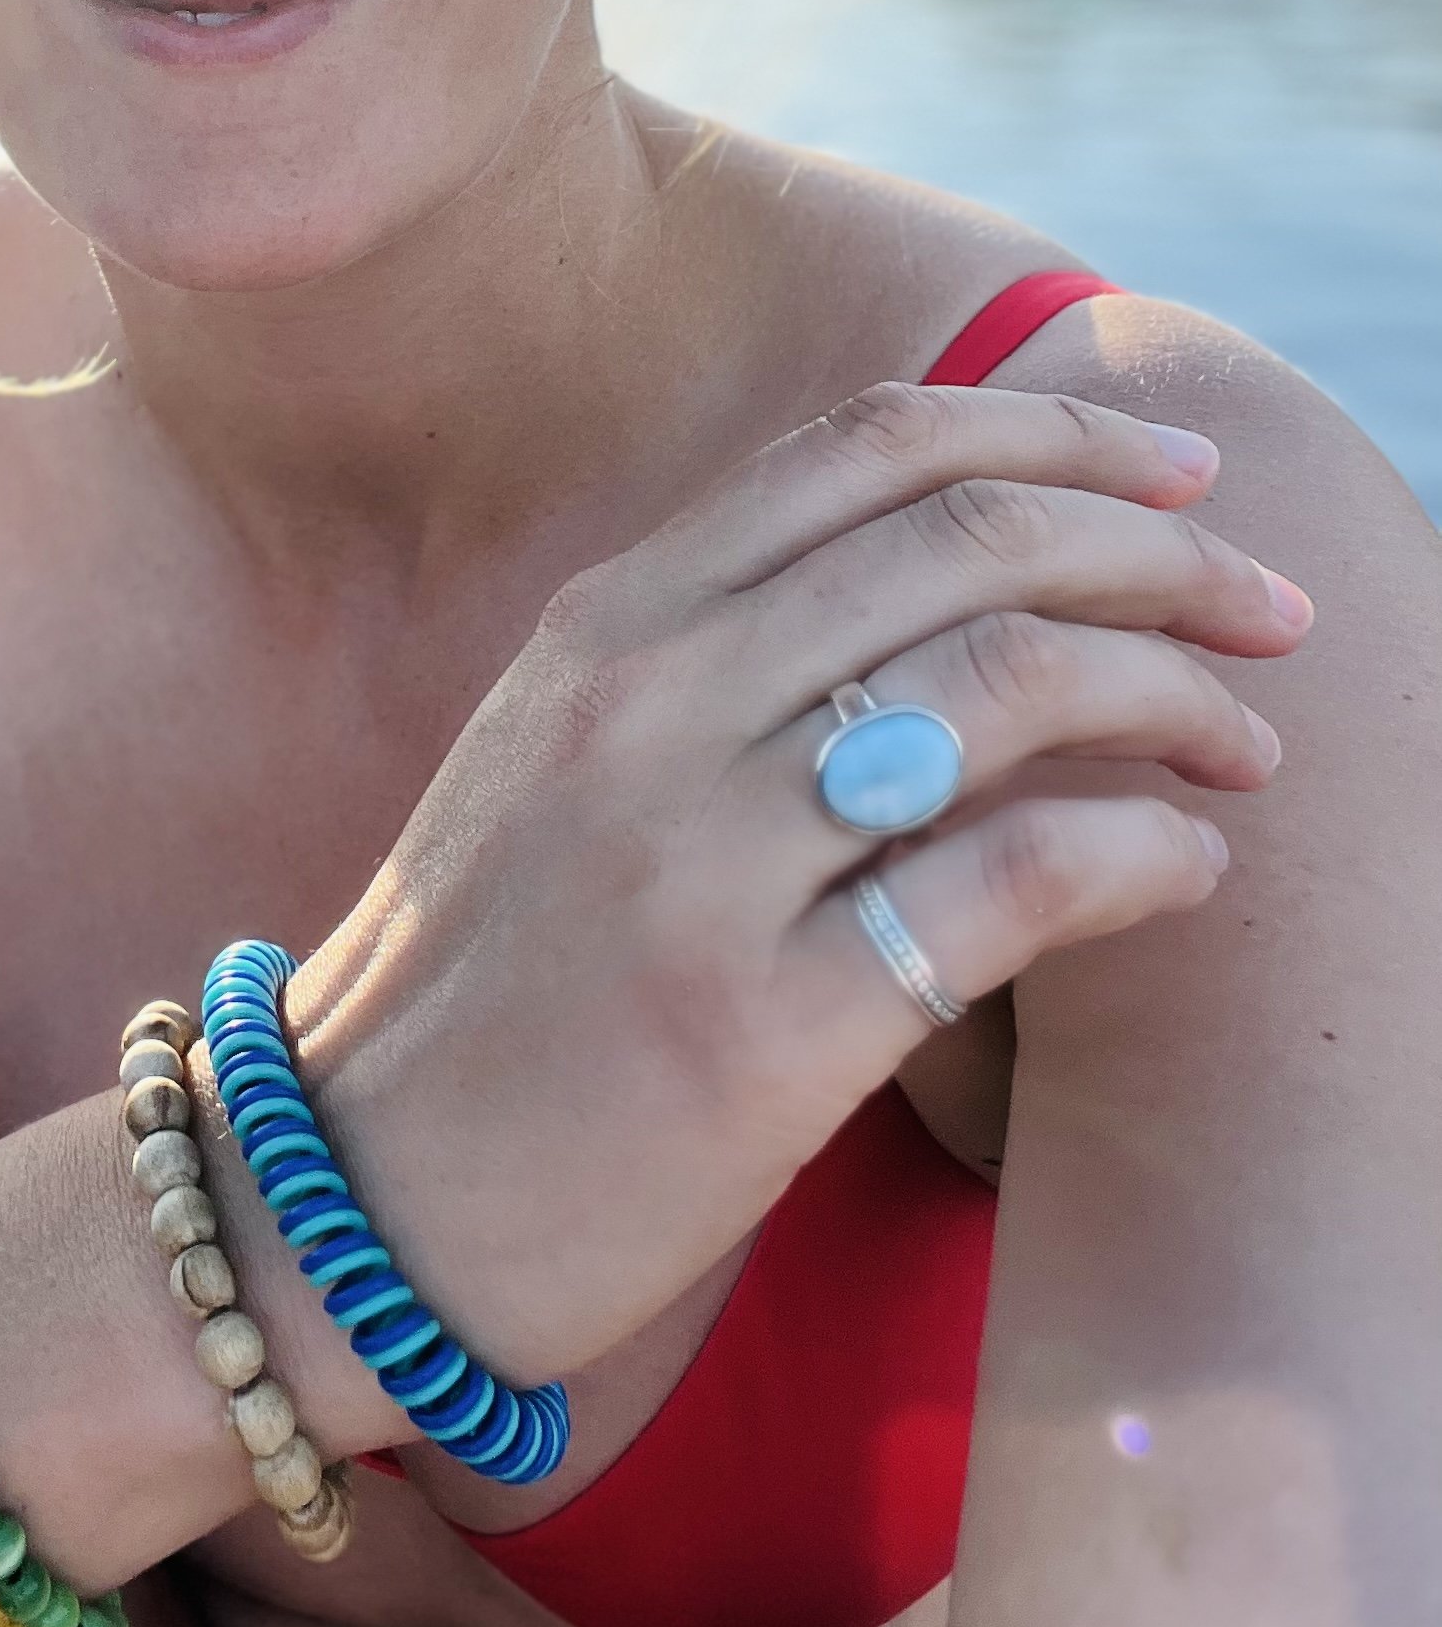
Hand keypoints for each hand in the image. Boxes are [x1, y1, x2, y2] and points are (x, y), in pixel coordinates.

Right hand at [286, 383, 1306, 1387]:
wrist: (359, 1192)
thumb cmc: (492, 977)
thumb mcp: (563, 754)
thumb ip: (717, 649)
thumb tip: (952, 577)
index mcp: (610, 622)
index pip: (870, 445)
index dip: (1058, 433)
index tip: (1184, 469)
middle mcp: (651, 706)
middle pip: (970, 540)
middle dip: (1165, 552)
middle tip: (1268, 608)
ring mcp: (699, 861)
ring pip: (1010, 685)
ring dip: (1178, 697)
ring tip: (1244, 746)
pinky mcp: (758, 1030)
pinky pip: (1013, 884)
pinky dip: (1144, 856)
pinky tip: (1184, 870)